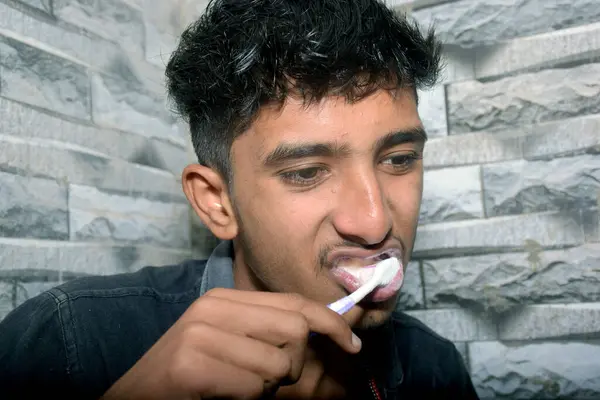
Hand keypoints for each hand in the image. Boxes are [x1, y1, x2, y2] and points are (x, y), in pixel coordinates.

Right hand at [101, 288, 361, 398]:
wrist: (135, 399)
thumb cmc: (192, 378)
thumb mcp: (233, 345)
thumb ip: (272, 332)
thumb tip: (339, 325)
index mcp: (223, 299)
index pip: (292, 303)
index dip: (330, 322)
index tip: (353, 344)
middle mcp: (212, 308)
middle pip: (295, 329)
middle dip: (295, 363)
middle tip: (269, 380)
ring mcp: (200, 334)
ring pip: (279, 363)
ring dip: (267, 388)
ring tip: (235, 387)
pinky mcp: (192, 364)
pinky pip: (254, 386)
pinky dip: (247, 399)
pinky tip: (221, 395)